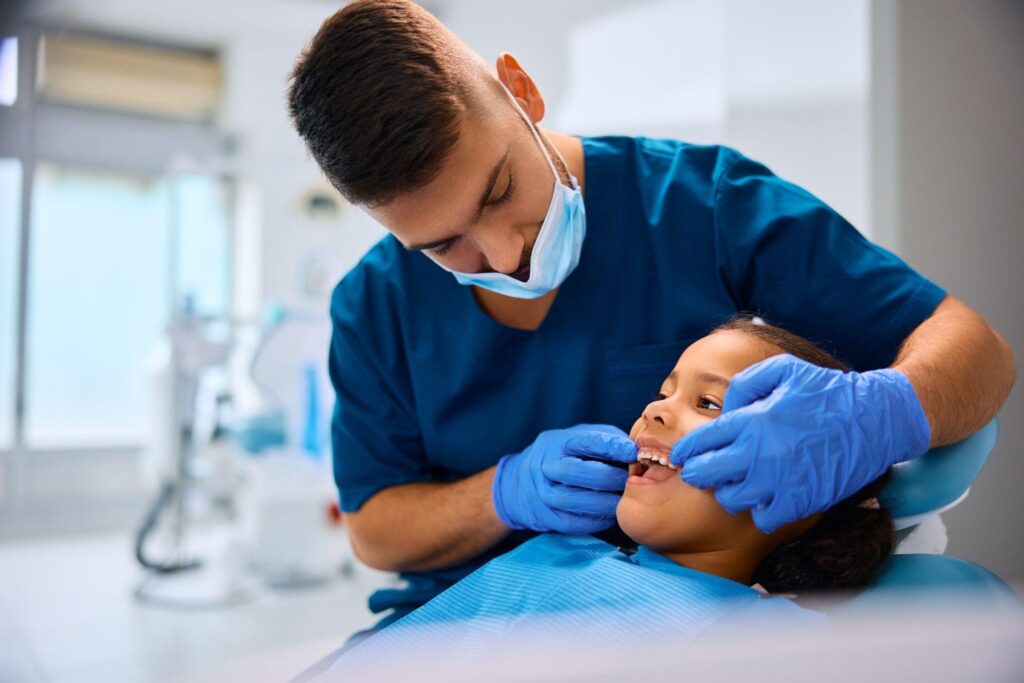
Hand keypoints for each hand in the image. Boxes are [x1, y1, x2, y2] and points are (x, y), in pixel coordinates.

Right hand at [492, 424, 637, 533]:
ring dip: (606, 502)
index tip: (632, 452)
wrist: (519, 483)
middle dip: (611, 478)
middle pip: (579, 472)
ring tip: (623, 501)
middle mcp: (546, 466)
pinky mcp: (546, 517)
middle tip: (630, 481)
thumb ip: (605, 439)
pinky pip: (574, 523)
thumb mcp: (576, 438)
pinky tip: (609, 515)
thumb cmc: (561, 456)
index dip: (612, 446)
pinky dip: (596, 521)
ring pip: (576, 501)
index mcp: (556, 442)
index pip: (585, 442)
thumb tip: (638, 450)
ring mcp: (543, 494)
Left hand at [669, 354, 930, 532]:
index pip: (700, 443)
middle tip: (701, 471)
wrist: (875, 419)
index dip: (684, 451)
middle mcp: (761, 454)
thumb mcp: (782, 370)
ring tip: (738, 480)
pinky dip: (760, 510)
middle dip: (697, 473)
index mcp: (752, 421)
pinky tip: (766, 495)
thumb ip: (744, 385)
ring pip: (731, 500)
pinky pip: (763, 518)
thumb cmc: (827, 392)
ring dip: (729, 492)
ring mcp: (780, 481)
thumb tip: (724, 410)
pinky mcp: (801, 502)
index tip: (680, 456)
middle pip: (706, 475)